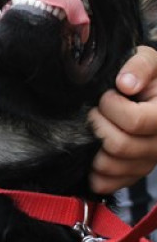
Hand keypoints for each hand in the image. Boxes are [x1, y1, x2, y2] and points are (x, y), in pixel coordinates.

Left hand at [89, 46, 156, 195]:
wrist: (151, 91)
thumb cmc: (147, 74)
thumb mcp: (147, 58)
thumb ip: (139, 66)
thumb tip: (125, 84)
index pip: (133, 122)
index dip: (112, 106)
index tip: (107, 95)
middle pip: (120, 146)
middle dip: (98, 125)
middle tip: (96, 111)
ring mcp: (149, 161)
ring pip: (112, 166)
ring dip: (94, 146)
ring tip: (95, 128)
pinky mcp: (135, 172)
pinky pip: (111, 182)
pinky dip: (96, 172)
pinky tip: (92, 154)